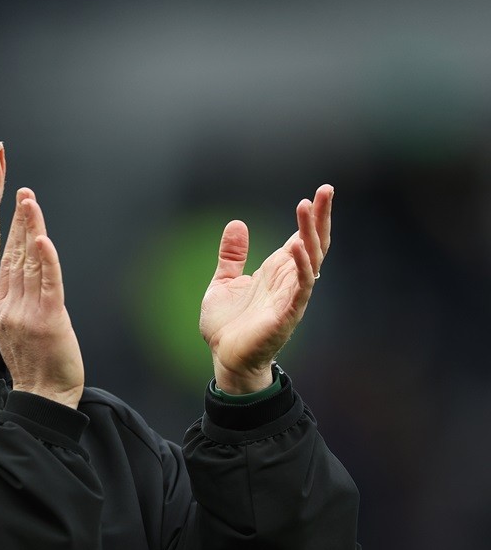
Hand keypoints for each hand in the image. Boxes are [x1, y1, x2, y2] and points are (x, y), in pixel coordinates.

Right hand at [0, 188, 83, 408]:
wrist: (42, 398)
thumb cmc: (37, 370)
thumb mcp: (19, 334)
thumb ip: (21, 308)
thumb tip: (29, 288)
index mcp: (5, 309)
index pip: (10, 263)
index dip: (15, 234)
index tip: (18, 209)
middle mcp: (13, 307)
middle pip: (17, 256)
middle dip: (21, 222)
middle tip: (24, 194)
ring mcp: (28, 313)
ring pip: (31, 264)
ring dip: (32, 230)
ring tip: (31, 203)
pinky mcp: (48, 320)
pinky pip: (48, 284)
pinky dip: (47, 260)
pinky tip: (43, 239)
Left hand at [199, 184, 333, 393]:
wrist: (223, 359)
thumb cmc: (227, 325)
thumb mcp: (224, 281)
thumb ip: (232, 255)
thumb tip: (237, 223)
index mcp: (276, 272)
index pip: (302, 238)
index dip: (313, 216)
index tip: (321, 191)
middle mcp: (288, 282)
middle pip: (313, 244)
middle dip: (320, 217)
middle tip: (324, 190)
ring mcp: (290, 298)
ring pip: (310, 261)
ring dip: (310, 234)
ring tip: (307, 208)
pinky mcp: (286, 316)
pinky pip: (300, 290)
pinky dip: (302, 268)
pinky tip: (299, 248)